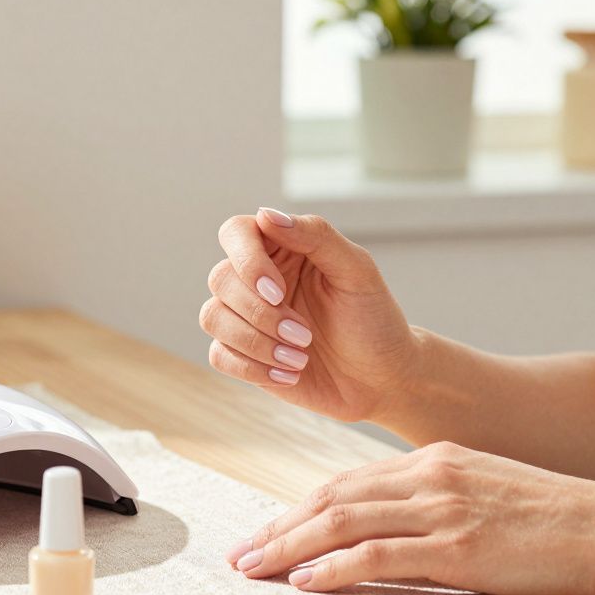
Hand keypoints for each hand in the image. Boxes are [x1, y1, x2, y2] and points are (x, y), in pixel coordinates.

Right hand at [199, 208, 414, 422]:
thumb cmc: (374, 320)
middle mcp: (258, 279)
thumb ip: (316, 235)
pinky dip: (252, 368)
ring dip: (255, 342)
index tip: (277, 291)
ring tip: (299, 358)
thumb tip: (266, 215)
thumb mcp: (356, 271)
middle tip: (304, 334)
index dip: (247, 260)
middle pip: (220, 279)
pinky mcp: (243, 355)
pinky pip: (219, 355)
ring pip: (212, 317)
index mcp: (283, 249)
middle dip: (259, 312)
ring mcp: (247, 317)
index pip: (237, 233)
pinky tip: (289, 375)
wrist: (381, 380)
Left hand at [225, 442, 594, 594]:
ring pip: (341, 522)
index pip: (346, 482)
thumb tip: (391, 528)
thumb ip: (437, 500)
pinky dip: (333, 567)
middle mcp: (428, 475)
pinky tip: (305, 581)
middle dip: (277, 528)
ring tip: (252, 569)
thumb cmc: (558, 517)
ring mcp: (442, 509)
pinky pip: (378, 554)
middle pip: (330, 497)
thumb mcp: (487, 491)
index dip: (297, 508)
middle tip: (239, 554)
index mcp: (433, 460)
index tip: (266, 532)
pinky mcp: (459, 547)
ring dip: (288, 547)